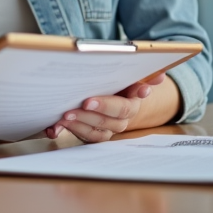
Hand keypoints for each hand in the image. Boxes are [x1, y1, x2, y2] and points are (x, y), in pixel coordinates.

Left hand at [45, 74, 174, 142]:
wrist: (120, 95)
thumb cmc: (124, 83)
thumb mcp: (134, 75)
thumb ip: (146, 75)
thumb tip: (159, 77)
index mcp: (131, 105)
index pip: (122, 108)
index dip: (106, 105)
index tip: (88, 101)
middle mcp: (120, 121)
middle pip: (105, 122)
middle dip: (86, 116)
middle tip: (70, 109)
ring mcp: (105, 129)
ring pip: (92, 132)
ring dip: (76, 125)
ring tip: (62, 117)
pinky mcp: (92, 133)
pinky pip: (80, 137)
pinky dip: (65, 133)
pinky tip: (53, 128)